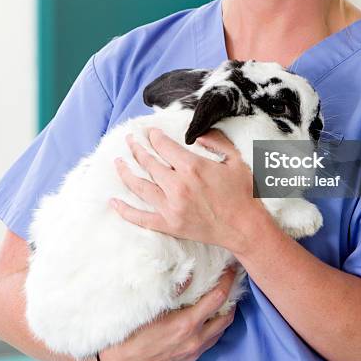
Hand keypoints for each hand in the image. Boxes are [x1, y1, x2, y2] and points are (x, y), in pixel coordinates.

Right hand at [96, 266, 237, 360]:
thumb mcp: (151, 307)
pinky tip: (209, 316)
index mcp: (188, 324)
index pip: (218, 298)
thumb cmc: (133, 335)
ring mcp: (194, 350)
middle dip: (232, 297)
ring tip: (222, 296)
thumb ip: (173, 289)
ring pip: (221, 330)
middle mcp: (195, 339)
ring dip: (225, 312)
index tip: (231, 269)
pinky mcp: (190, 357)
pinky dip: (216, 325)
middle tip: (231, 281)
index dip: (227, 281)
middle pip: (226, 316)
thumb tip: (189, 273)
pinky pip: (211, 340)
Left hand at [110, 128, 266, 250]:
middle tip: (129, 140)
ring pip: (140, 186)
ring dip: (126, 172)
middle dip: (136, 148)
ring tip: (118, 162)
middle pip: (148, 163)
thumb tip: (197, 134)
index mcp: (192, 167)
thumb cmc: (243, 192)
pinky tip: (114, 201)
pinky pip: (141, 218)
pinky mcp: (169, 225)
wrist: (245, 227)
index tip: (148, 132)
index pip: (163, 146)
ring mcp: (171, 207)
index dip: (153, 137)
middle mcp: (177, 186)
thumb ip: (216, 141)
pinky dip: (125, 210)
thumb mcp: (235, 159)